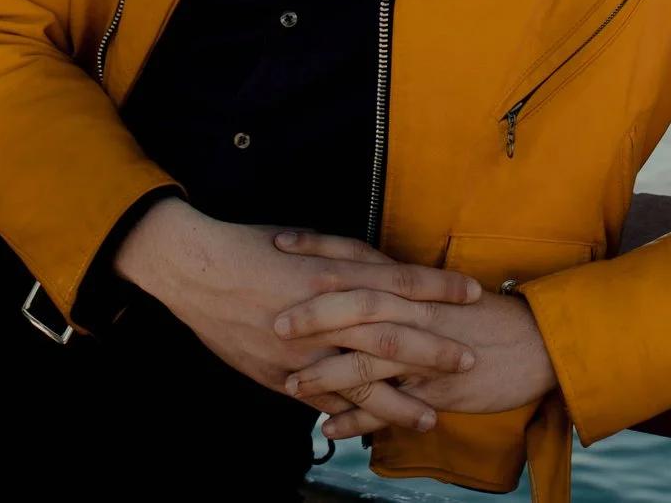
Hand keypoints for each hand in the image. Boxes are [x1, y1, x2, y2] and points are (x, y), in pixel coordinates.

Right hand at [112, 200, 482, 432]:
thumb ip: (351, 261)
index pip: (399, 282)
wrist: (197, 271)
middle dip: (433, 353)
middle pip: (390, 337)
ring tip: (431, 417)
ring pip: (360, 383)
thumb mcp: (309, 241)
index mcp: (333, 274)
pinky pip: (323, 402)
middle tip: (468, 360)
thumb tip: (391, 274)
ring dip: (399, 403)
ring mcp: (302, 351)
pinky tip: (375, 429)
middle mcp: (323, 314)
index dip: (439, 289)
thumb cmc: (254, 247)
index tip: (473, 293)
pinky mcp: (280, 376)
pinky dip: (351, 418)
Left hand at [271, 228, 560, 439]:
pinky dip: (360, 419)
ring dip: (328, 374)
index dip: (320, 249)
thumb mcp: (438, 295)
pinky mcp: (438, 387)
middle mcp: (416, 311)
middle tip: (275, 321)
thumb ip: (397, 291)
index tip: (280, 244)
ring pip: (371, 359)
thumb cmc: (486, 316)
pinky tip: (329, 429)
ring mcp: (427, 350)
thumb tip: (356, 286)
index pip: (360, 258)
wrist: (539, 343)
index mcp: (412, 285)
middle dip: (316, 313)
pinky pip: (392, 406)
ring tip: (290, 384)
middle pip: (360, 305)